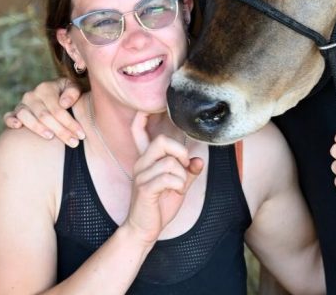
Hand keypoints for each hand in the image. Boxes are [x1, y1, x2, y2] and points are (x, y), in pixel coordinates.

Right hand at [3, 78, 84, 145]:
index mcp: (46, 88)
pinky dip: (11, 121)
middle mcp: (31, 95)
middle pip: (44, 116)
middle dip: (60, 131)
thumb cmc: (66, 94)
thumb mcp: (73, 88)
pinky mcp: (14, 113)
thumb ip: (73, 92)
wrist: (53, 95)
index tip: (81, 135)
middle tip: (73, 143)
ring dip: (37, 128)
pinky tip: (18, 127)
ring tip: (50, 137)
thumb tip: (64, 103)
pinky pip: (8, 116)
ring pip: (25, 116)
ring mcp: (22, 104)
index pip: (58, 109)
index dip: (70, 123)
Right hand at [123, 113, 203, 244]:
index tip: (149, 105)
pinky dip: (179, 185)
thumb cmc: (159, 205)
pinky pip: (168, 178)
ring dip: (182, 176)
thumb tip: (199, 159)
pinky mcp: (144, 188)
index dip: (142, 116)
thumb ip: (188, 171)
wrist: (144, 229)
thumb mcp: (178, 185)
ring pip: (170, 162)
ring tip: (179, 187)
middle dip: (181, 152)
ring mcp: (141, 175)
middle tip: (185, 166)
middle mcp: (141, 163)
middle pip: (162, 141)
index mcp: (147, 159)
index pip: (137, 131)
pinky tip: (176, 192)